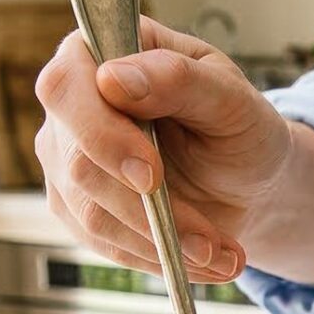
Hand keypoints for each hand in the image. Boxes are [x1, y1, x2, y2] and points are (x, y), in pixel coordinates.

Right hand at [32, 17, 293, 283]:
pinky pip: (103, 243)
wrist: (247, 181)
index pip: (67, 88)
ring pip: (91, 213)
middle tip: (206, 240)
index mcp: (100, 52)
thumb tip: (113, 79)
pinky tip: (201, 261)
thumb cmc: (238, 125)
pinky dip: (156, 257)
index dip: (101, 135)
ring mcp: (66, 159)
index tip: (151, 175)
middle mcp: (72, 104)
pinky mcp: (76, 208)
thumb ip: (177, 79)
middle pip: (77, 163)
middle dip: (146, 208)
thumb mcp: (229, 96)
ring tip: (221, 254)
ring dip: (162, 242)